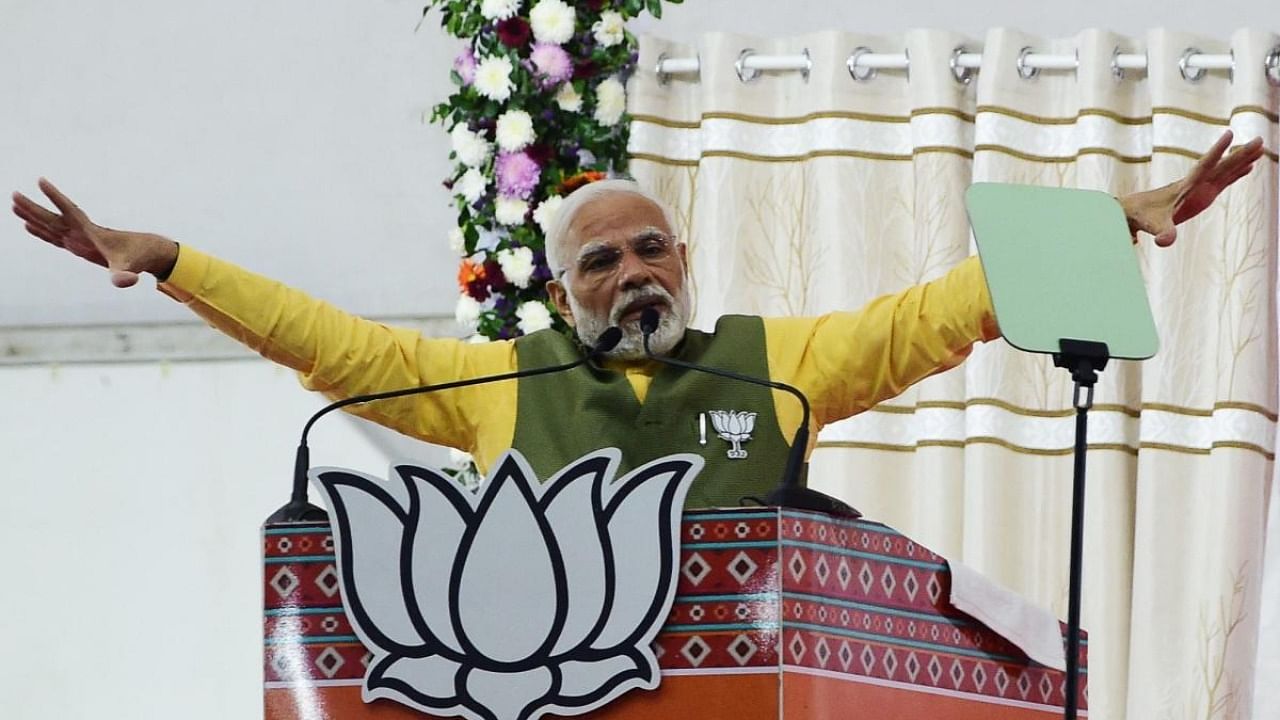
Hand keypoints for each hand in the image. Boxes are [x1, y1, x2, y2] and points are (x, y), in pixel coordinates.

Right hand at [11, 178, 177, 287]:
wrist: (146, 252)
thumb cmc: (138, 258)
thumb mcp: (129, 268)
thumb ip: (124, 275)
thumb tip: (127, 281)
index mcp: (91, 232)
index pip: (70, 211)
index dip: (56, 197)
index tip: (41, 181)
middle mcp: (82, 232)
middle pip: (54, 217)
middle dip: (34, 207)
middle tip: (14, 195)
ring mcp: (79, 238)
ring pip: (51, 225)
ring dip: (33, 216)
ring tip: (13, 205)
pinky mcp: (78, 246)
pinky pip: (54, 237)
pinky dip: (40, 231)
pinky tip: (28, 225)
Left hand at [1120, 130, 1264, 246]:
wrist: (1132, 210)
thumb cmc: (1141, 216)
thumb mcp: (1153, 225)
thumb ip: (1162, 232)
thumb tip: (1165, 242)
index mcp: (1184, 187)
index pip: (1203, 166)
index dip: (1216, 152)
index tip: (1228, 134)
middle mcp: (1194, 184)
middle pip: (1220, 166)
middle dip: (1239, 154)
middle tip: (1259, 140)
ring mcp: (1199, 188)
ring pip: (1224, 171)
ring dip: (1241, 160)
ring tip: (1261, 147)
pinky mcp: (1201, 194)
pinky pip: (1223, 181)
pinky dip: (1236, 173)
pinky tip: (1249, 167)